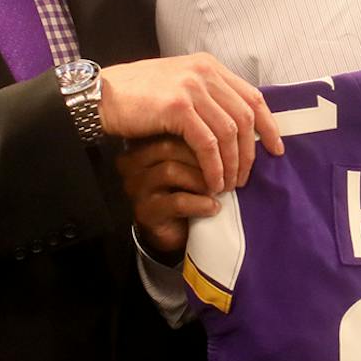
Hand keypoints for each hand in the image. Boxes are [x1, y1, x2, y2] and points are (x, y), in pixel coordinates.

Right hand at [98, 54, 280, 193]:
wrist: (102, 95)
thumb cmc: (137, 96)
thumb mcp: (178, 86)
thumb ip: (205, 96)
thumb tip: (235, 123)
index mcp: (209, 67)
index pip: (252, 96)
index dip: (269, 125)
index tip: (276, 149)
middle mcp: (204, 73)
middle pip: (246, 117)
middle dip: (250, 152)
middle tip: (246, 176)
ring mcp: (192, 88)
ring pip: (230, 132)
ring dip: (233, 164)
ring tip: (229, 184)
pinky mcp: (178, 108)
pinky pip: (208, 144)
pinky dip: (214, 167)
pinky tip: (213, 183)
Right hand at [117, 137, 219, 254]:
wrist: (175, 232)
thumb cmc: (187, 190)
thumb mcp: (192, 161)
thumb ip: (199, 142)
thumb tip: (226, 127)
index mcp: (144, 142)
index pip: (173, 127)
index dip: (205, 138)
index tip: (227, 152)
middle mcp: (133, 162)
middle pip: (169, 145)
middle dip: (204, 158)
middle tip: (226, 173)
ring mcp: (135, 187)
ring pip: (170, 171)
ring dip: (202, 180)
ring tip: (218, 190)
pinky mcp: (144, 212)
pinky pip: (176, 201)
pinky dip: (200, 203)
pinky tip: (213, 208)